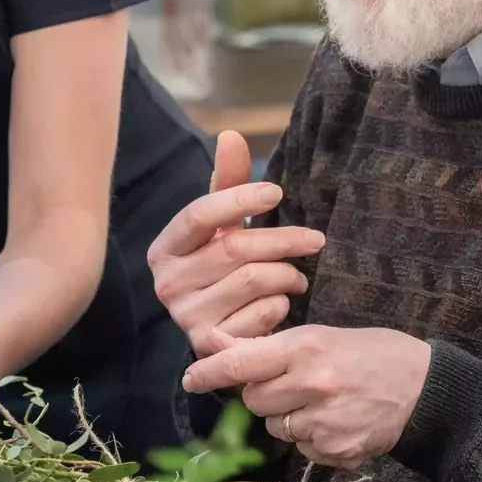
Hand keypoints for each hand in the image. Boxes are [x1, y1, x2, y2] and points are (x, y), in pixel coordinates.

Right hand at [148, 131, 325, 357]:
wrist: (221, 330)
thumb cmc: (222, 268)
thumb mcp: (222, 226)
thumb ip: (226, 182)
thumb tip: (231, 135)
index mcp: (165, 248)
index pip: (199, 214)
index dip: (239, 199)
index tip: (277, 192)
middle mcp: (167, 284)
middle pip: (234, 248)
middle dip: (283, 239)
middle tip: (316, 239)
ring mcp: (186, 318)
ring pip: (254, 280)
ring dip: (288, 275)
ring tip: (297, 276)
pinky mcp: (212, 346)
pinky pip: (261, 315)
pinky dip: (280, 305)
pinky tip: (280, 304)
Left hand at [181, 324, 429, 469]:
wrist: (425, 386)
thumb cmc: (370, 353)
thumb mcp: (320, 335)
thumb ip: (267, 345)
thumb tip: (212, 341)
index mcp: (308, 348)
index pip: (242, 363)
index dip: (209, 372)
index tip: (190, 377)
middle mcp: (313, 384)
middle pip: (254, 400)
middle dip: (263, 393)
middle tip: (293, 382)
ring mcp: (325, 421)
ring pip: (275, 427)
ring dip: (287, 417)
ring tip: (320, 400)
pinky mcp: (337, 450)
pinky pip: (301, 449)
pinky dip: (311, 438)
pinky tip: (336, 420)